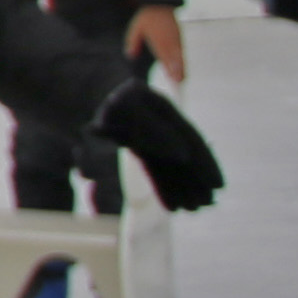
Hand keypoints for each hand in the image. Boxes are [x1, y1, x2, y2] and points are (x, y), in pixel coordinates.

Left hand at [99, 74, 224, 210]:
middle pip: (184, 154)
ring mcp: (147, 133)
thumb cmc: (104, 100)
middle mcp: (159, 121)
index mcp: (160, 107)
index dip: (205, 162)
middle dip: (196, 179)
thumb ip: (154, 131)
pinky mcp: (135, 144)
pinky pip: (154, 168)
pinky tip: (173, 205)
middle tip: (208, 203)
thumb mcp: (126, 106)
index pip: (190, 137)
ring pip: (170, 165)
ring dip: (183, 186)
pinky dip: (164, 185)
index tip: (218, 184)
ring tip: (193, 208)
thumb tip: (182, 156)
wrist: (79, 88)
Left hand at [126, 5, 188, 85]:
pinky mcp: (184, 36)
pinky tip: (190, 66)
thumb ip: (132, 41)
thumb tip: (130, 55)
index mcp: (159, 39)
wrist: (162, 2)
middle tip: (180, 83)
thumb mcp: (137, 26)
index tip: (173, 79)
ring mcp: (178, 39)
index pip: (165, 57)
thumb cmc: (149, 16)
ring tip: (186, 78)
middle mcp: (170, 41)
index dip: (170, 69)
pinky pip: (187, 49)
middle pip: (175, 58)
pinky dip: (188, 58)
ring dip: (184, 66)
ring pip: (183, 55)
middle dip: (178, 71)